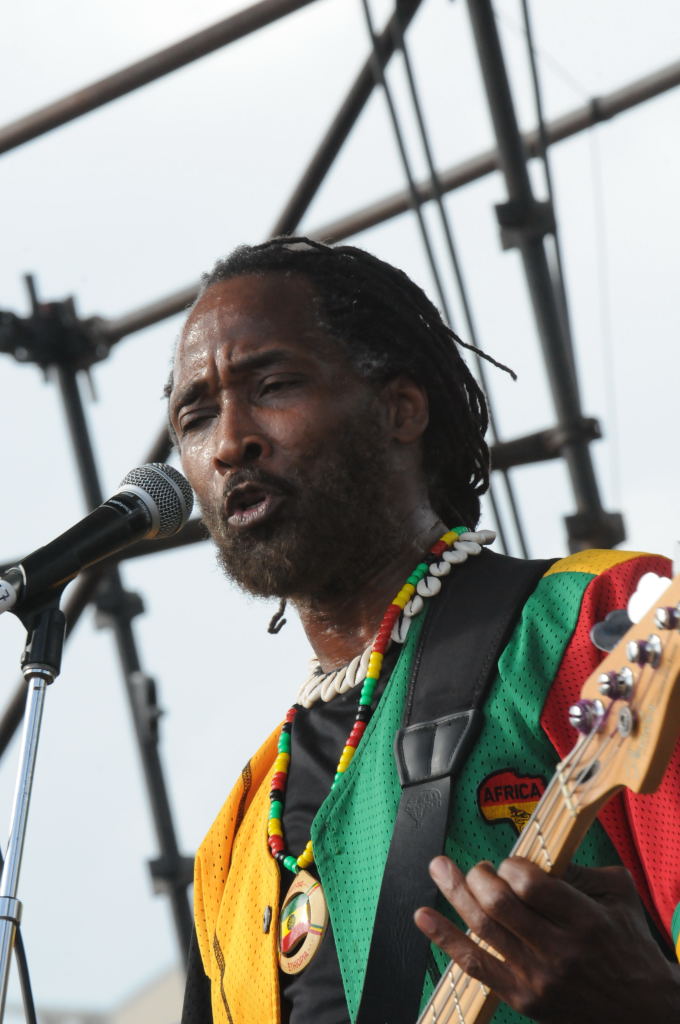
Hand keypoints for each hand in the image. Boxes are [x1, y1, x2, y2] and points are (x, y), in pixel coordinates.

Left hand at [414, 855, 679, 1022]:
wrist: (644, 1014)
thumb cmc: (631, 946)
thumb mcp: (619, 896)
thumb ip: (581, 870)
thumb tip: (535, 853)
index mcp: (584, 920)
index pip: (530, 884)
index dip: (510, 865)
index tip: (510, 864)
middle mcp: (559, 951)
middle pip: (498, 904)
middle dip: (477, 876)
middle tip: (477, 867)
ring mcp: (538, 978)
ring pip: (482, 930)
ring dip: (454, 893)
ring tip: (439, 868)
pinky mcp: (524, 1000)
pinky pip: (475, 966)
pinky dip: (444, 938)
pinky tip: (423, 916)